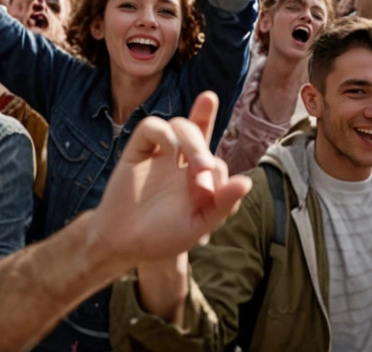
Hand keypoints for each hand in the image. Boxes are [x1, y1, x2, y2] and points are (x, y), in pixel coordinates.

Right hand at [91, 92, 251, 265]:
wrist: (124, 245)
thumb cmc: (162, 237)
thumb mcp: (198, 224)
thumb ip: (222, 204)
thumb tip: (248, 182)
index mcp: (198, 177)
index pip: (215, 156)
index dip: (217, 169)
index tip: (210, 189)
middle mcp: (180, 161)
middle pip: (199, 134)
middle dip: (204, 150)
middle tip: (204, 171)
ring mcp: (158, 153)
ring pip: (180, 126)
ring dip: (193, 141)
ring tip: (196, 166)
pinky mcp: (136, 151)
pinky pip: (151, 127)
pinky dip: (164, 132)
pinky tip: (170, 148)